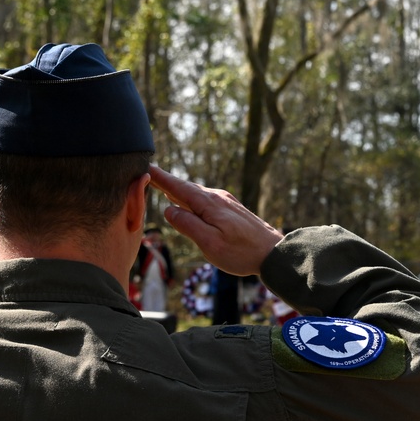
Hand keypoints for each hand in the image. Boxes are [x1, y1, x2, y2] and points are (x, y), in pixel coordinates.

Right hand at [147, 165, 282, 276]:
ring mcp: (227, 202)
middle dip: (167, 182)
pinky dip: (192, 199)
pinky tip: (189, 203)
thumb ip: (187, 225)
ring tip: (162, 187)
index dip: (161, 178)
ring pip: (197, 194)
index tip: (145, 167)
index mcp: (209, 204)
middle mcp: (218, 198)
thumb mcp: (209, 243)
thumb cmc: (242, 252)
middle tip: (148, 176)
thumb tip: (168, 210)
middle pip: (186, 188)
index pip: (178, 187)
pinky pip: (206, 200)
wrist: (274, 253)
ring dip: (179, 191)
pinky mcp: (233, 210)